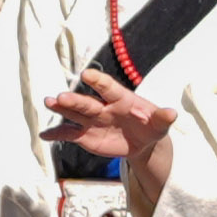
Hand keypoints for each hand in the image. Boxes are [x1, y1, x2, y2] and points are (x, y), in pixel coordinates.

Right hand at [48, 71, 172, 164]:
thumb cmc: (151, 126)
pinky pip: (68, 134)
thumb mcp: (160, 124)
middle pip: (86, 102)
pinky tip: (44, 135)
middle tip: (60, 98)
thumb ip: (163, 117)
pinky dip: (56, 134)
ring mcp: (92, 121)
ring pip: (73, 113)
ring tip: (48, 103)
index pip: (108, 88)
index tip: (86, 75)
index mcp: (120, 99)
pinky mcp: (85, 135)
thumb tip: (173, 113)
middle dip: (74, 100)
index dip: (98, 81)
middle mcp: (102, 107)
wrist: (143, 142)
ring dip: (60, 108)